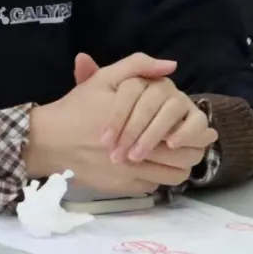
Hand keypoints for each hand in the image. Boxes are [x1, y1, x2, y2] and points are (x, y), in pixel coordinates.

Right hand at [26, 53, 195, 193]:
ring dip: (179, 166)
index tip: (203, 129)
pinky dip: (159, 177)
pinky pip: (154, 186)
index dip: (194, 131)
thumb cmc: (78, 107)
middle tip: (196, 143)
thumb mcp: (104, 79)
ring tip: (176, 155)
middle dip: (192, 150)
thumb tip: (171, 66)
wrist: (49, 140)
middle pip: (182, 156)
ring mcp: (131, 172)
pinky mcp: (123, 187)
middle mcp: (137, 149)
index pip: (179, 131)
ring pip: (172, 176)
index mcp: (137, 120)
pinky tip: (154, 165)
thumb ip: (138, 66)